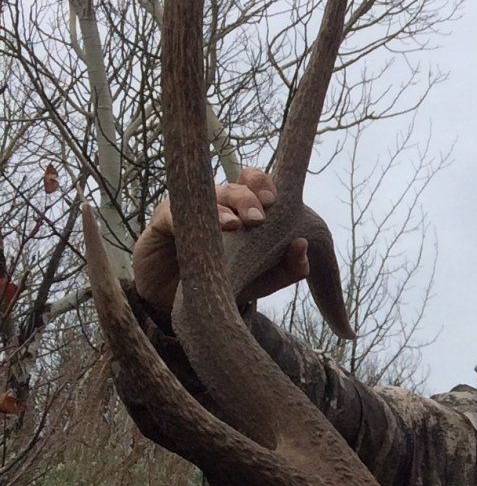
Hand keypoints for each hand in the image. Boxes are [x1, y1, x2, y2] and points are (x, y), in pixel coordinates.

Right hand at [129, 166, 308, 319]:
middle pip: (237, 187)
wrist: (178, 300)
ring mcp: (191, 208)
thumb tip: (303, 245)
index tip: (274, 201)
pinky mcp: (164, 219)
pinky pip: (175, 211)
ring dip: (224, 208)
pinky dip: (189, 217)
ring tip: (233, 225)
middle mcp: (220, 203)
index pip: (257, 184)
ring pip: (208, 196)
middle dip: (249, 198)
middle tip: (258, 219)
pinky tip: (201, 228)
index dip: (265, 185)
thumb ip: (288, 268)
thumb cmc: (224, 280)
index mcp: (245, 210)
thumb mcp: (261, 280)